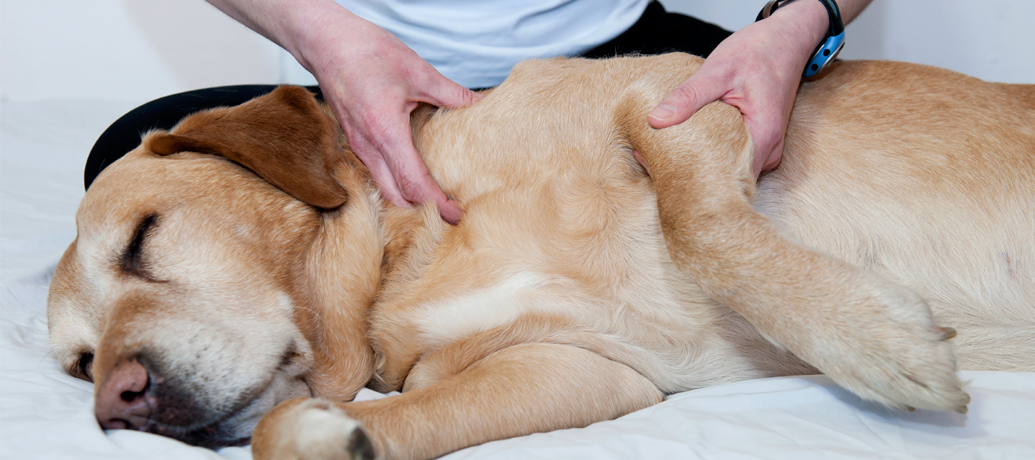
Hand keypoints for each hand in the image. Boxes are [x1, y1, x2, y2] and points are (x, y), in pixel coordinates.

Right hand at [302, 11, 481, 223]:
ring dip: (409, 199)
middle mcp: (368, 147)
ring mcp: (358, 147)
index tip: (456, 215)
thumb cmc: (365, 52)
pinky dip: (396, 184)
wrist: (325, 42)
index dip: (437, 205)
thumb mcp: (418, 71)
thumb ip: (452, 93)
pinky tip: (414, 176)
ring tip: (436, 200)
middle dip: (424, 211)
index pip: (414, 184)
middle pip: (397, 197)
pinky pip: (376, 174)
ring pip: (384, 188)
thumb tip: (480, 105)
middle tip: (451, 213)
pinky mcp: (355, 141)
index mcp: (386, 132)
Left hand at [647, 0, 828, 177]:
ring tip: (667, 153)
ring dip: (701, 162)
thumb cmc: (759, 51)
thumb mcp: (718, 70)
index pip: (726, 176)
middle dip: (692, 171)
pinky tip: (689, 143)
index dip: (693, 175)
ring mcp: (765, 147)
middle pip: (726, 176)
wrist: (787, 39)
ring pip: (729, 168)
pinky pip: (732, 155)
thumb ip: (688, 96)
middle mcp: (769, 149)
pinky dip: (711, 150)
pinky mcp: (759, 141)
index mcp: (764, 135)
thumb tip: (655, 120)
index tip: (661, 169)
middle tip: (655, 161)